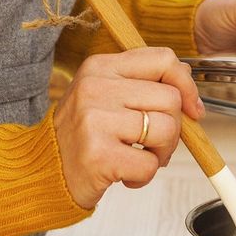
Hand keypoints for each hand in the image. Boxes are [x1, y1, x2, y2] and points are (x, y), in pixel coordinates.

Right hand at [52, 46, 202, 208]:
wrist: (43, 169)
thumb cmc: (82, 134)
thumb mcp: (104, 94)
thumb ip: (141, 84)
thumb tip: (187, 83)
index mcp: (100, 66)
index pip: (163, 59)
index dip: (186, 84)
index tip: (191, 108)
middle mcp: (95, 87)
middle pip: (171, 99)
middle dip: (172, 129)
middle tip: (150, 144)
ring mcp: (95, 120)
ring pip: (166, 131)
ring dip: (160, 154)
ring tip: (137, 158)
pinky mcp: (98, 154)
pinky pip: (149, 165)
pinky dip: (144, 176)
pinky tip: (123, 174)